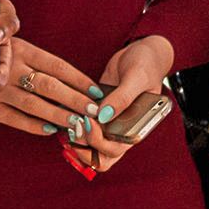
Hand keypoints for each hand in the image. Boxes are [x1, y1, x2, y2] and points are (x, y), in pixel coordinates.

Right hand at [0, 37, 104, 139]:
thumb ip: (5, 20)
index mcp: (16, 47)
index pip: (54, 65)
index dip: (77, 79)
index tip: (96, 91)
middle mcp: (8, 69)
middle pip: (48, 87)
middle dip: (74, 101)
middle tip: (95, 113)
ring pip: (34, 105)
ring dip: (58, 116)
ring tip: (79, 125)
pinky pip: (13, 118)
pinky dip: (31, 126)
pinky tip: (49, 130)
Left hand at [64, 35, 174, 176]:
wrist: (140, 53)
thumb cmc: (145, 65)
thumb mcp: (136, 78)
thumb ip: (123, 98)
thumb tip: (103, 116)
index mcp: (136, 128)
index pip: (115, 151)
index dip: (98, 144)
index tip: (88, 122)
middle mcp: (122, 130)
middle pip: (100, 156)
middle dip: (84, 146)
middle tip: (74, 128)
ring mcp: (108, 123)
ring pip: (90, 147)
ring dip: (77, 142)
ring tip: (67, 126)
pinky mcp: (96, 112)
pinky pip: (84, 128)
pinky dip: (72, 127)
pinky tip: (63, 116)